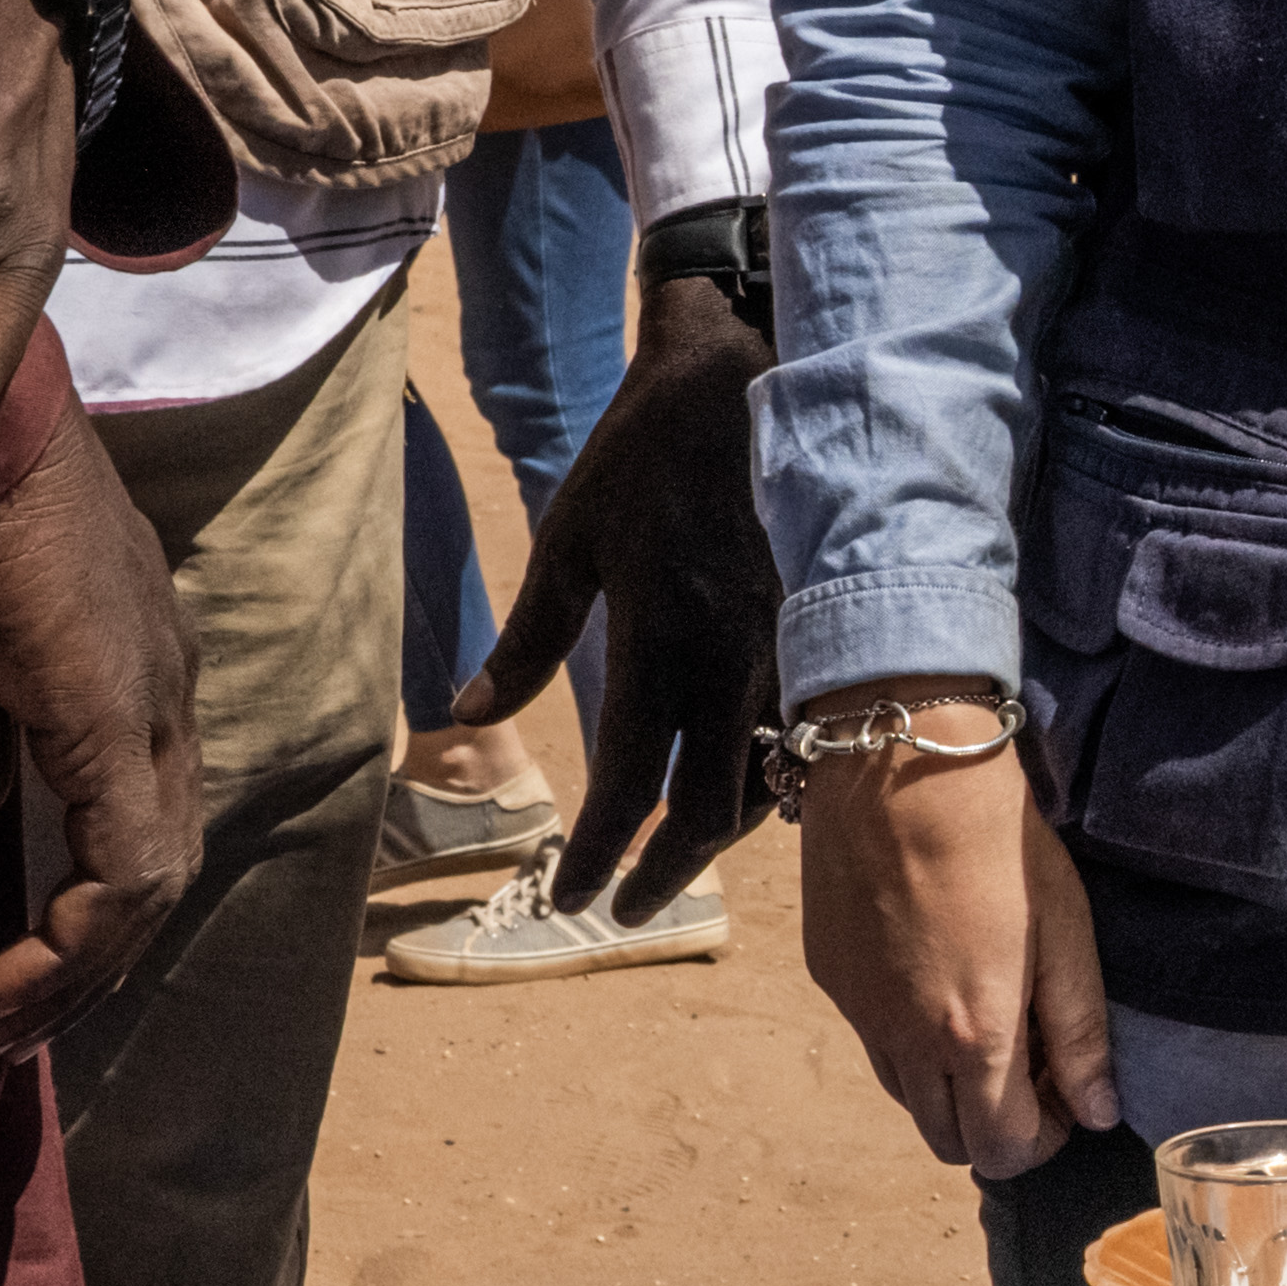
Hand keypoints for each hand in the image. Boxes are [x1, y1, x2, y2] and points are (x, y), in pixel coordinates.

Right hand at [0, 420, 203, 1054]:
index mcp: (129, 668)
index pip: (137, 814)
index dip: (81, 908)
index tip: (2, 974)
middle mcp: (165, 690)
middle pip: (159, 859)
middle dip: (90, 959)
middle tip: (9, 1023)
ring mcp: (153, 703)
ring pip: (154, 877)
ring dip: (80, 969)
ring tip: (2, 1026)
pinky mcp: (117, 717)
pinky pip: (127, 864)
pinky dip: (77, 939)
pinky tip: (13, 986)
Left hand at [452, 265, 780, 910]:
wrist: (751, 376)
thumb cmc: (641, 455)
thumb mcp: (567, 539)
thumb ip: (524, 639)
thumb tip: (465, 717)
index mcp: (662, 643)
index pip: (630, 785)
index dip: (599, 855)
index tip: (569, 897)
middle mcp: (734, 662)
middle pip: (709, 810)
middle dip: (664, 871)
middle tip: (624, 909)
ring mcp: (790, 650)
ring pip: (770, 780)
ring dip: (721, 835)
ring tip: (676, 859)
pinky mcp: (821, 630)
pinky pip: (804, 733)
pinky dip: (773, 779)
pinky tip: (743, 789)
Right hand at [799, 703, 1113, 1170]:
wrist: (903, 770)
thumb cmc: (1000, 845)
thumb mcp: (1065, 935)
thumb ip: (1080, 1034)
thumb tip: (1099, 1110)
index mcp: (972, 1039)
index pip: (1001, 1150)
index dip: (1043, 1140)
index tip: (1065, 1103)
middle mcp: (905, 1043)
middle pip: (946, 1141)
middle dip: (994, 1127)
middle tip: (1029, 1069)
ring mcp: (858, 1013)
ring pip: (905, 1098)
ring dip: (949, 1089)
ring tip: (985, 1024)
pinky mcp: (828, 979)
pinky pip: (872, 1042)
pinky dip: (909, 1044)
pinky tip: (937, 983)